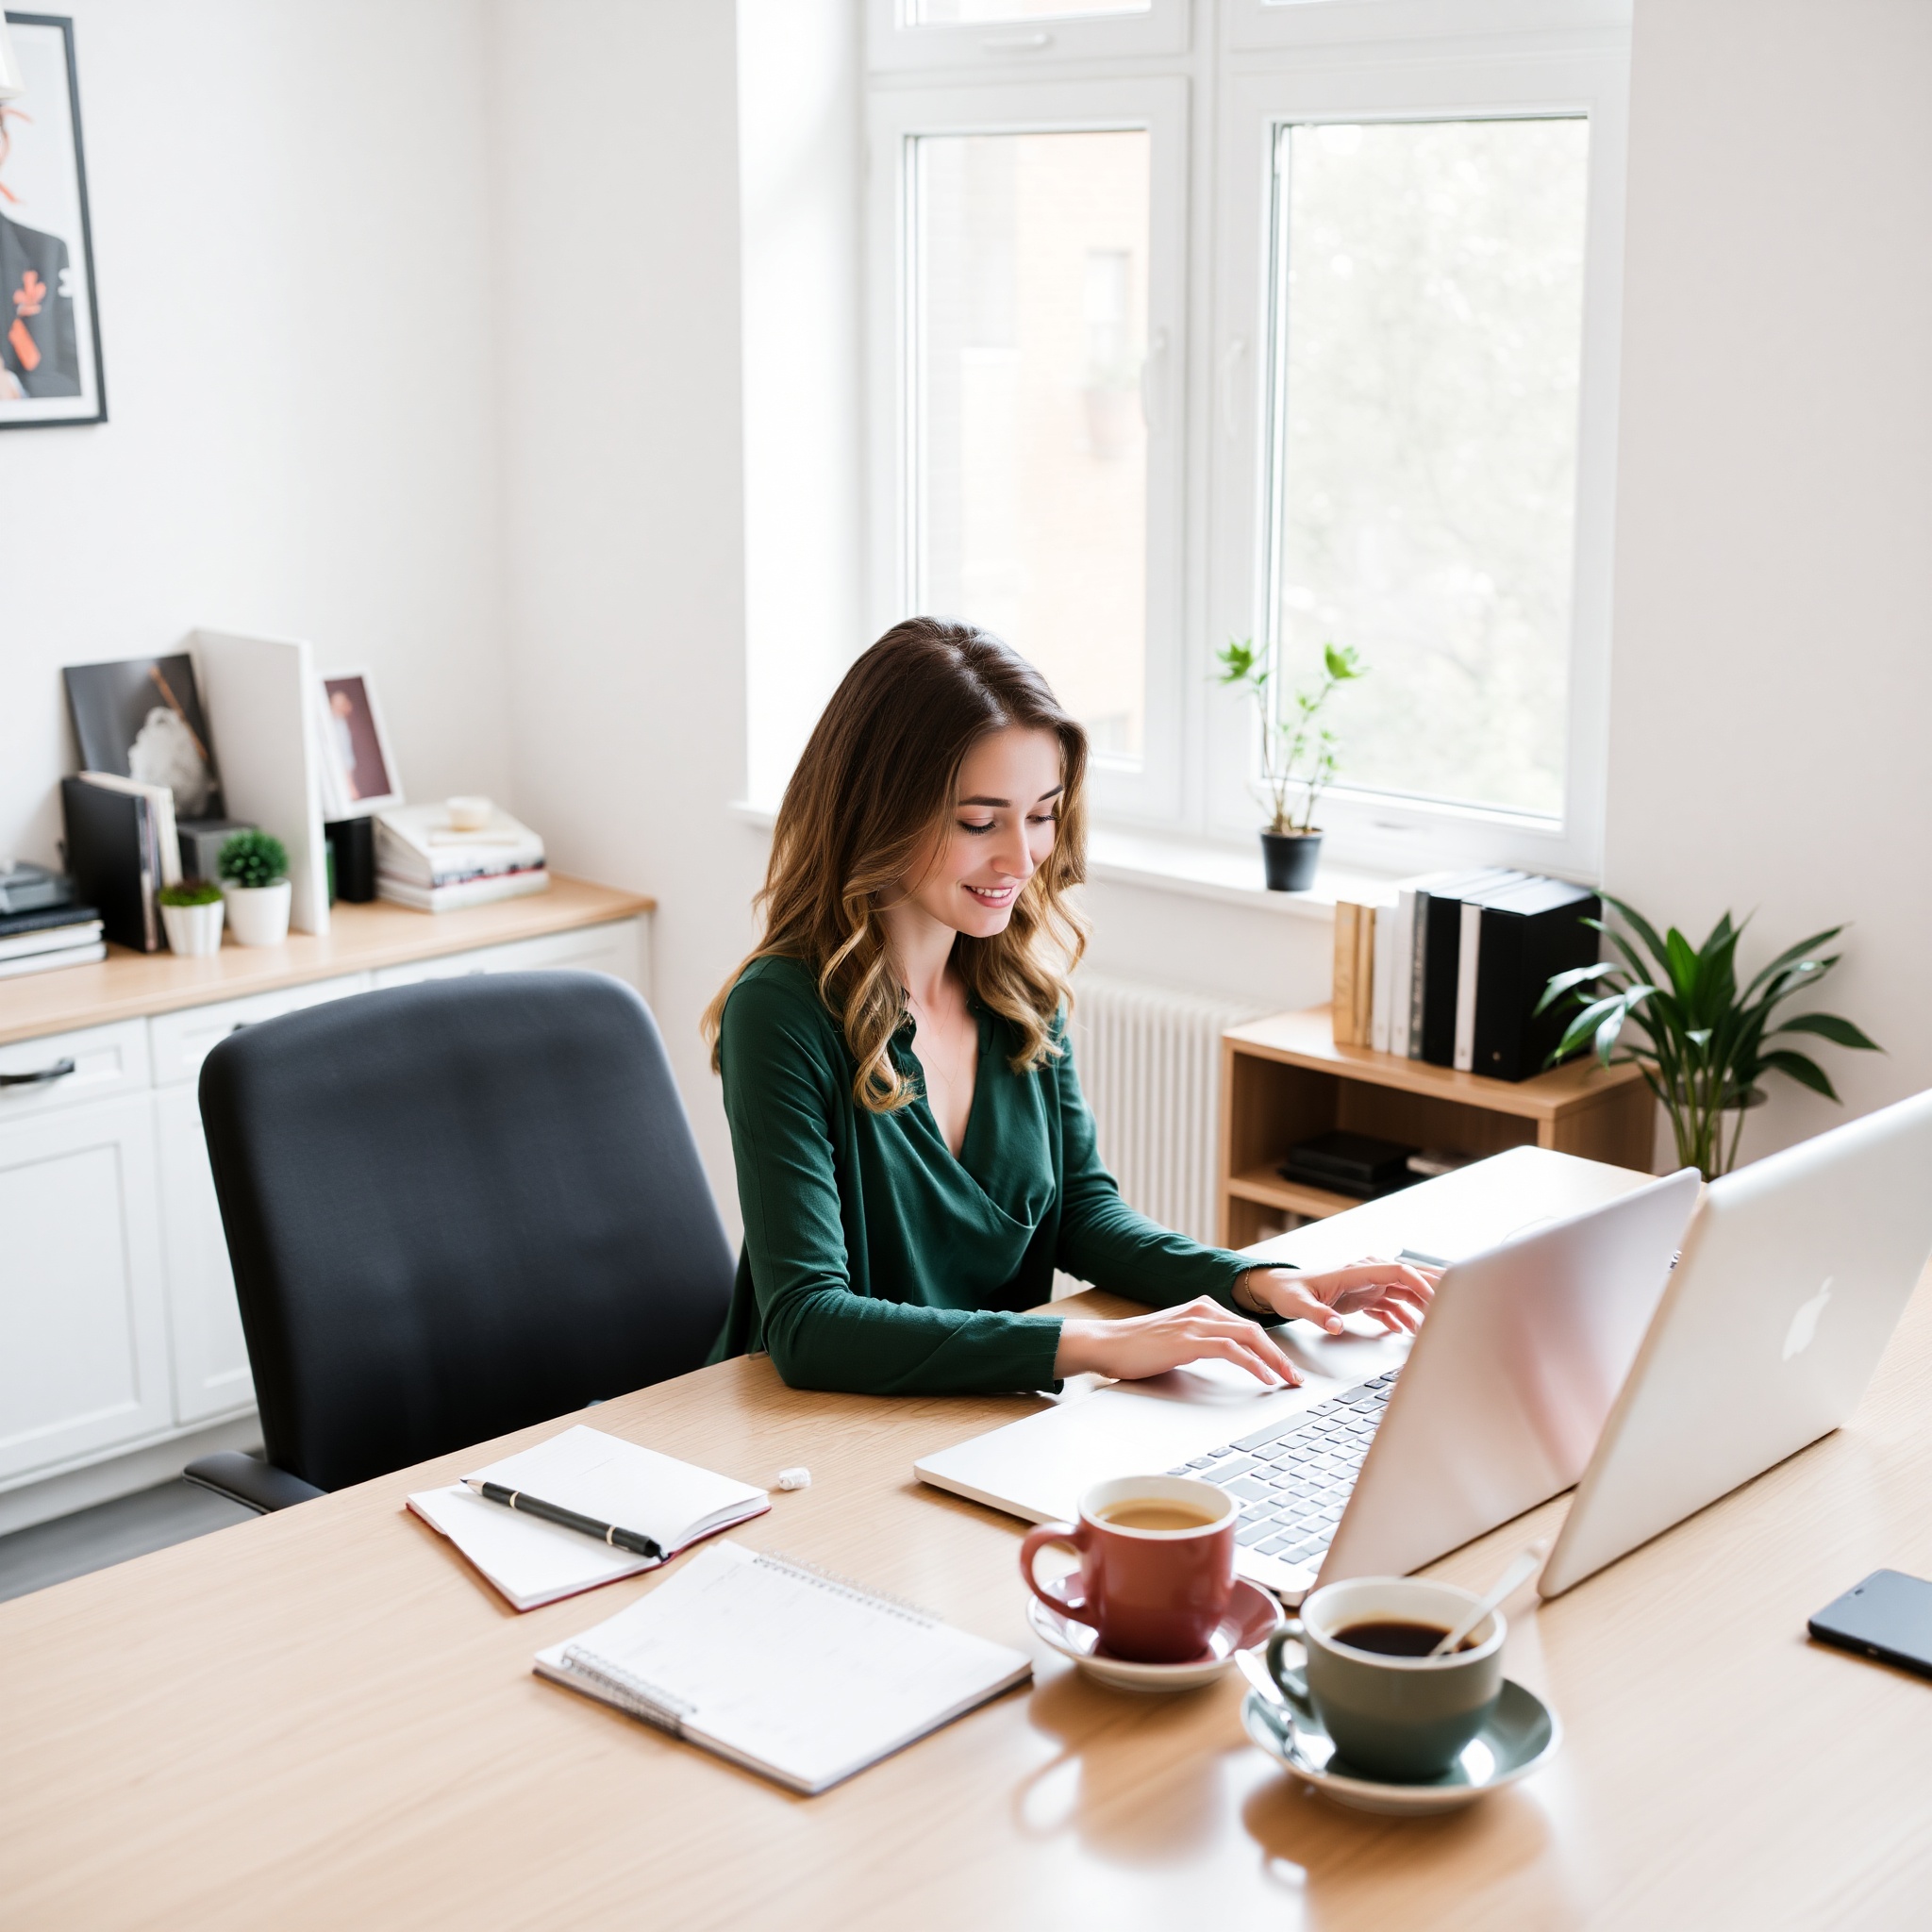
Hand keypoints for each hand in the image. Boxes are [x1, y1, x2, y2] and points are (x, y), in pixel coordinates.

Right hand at [1054, 1296, 1301, 1388]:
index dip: (1270, 1348)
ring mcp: (1196, 1323)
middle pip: (1255, 1330)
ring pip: (1249, 1337)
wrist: (1106, 1344)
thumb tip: (1223, 1357)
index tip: (1284, 1368)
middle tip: (1296, 1377)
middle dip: (1280, 1355)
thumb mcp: (1176, 1340)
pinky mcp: (1189, 1340)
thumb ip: (1200, 1342)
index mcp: (1202, 1308)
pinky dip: (1253, 1363)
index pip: (1247, 1326)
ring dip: (1274, 1360)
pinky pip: (1232, 1349)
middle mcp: (1203, 1310)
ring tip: (1289, 1380)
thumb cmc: (1135, 1347)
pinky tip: (1264, 1377)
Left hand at [1238, 1258, 1438, 1337]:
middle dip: (1432, 1288)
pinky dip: (1403, 1317)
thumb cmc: (1288, 1292)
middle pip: (1408, 1278)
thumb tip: (1336, 1325)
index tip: (1435, 1300)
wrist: (1279, 1289)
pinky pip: (1392, 1305)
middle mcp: (1366, 1275)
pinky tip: (1409, 1331)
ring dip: (1421, 1307)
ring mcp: (1368, 1286)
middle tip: (1457, 1302)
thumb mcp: (1299, 1304)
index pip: (1397, 1271)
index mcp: (1356, 1271)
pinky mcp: (1365, 1297)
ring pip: (1404, 1293)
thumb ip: (1318, 1314)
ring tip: (1436, 1325)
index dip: (1419, 1283)